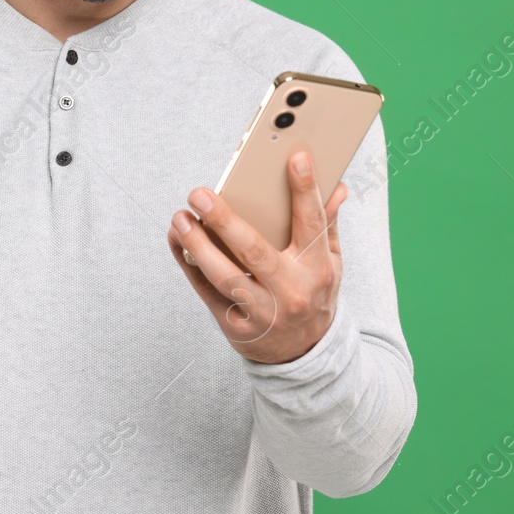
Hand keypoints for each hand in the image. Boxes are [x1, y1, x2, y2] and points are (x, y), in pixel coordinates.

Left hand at [167, 150, 347, 364]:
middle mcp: (290, 291)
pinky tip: (177, 240)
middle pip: (255, 251)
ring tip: (180, 217)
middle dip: (225, 220)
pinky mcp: (235, 326)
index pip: (313, 224)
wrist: (304, 355)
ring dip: (197, 244)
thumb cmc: (313, 295)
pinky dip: (188, 264)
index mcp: (317, 268)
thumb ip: (327, 225)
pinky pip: (206, 291)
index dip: (305, 190)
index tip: (295, 158)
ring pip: (224, 275)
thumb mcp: (330, 264)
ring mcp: (262, 311)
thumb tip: (337, 186)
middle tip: (200, 193)